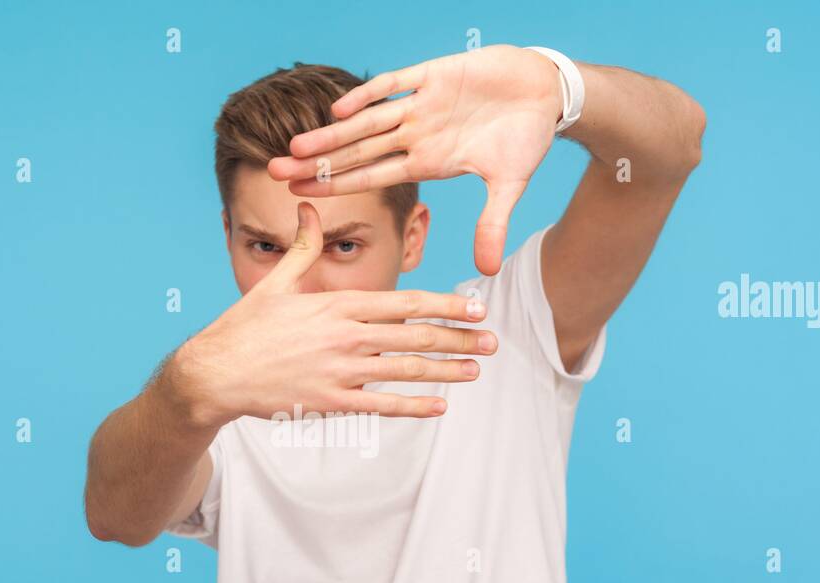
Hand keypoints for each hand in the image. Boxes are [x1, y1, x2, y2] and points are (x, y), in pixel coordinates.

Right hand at [168, 202, 496, 427]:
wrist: (215, 372)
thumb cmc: (245, 326)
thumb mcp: (276, 281)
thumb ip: (303, 246)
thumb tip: (310, 205)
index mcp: (337, 304)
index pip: (404, 303)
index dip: (446, 305)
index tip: (475, 306)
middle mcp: (345, 336)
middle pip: (415, 336)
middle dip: (459, 338)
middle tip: (492, 340)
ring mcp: (339, 371)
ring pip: (405, 370)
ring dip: (445, 370)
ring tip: (475, 370)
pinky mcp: (330, 402)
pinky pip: (381, 405)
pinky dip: (412, 406)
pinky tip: (438, 407)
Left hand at [267, 45, 562, 275]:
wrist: (547, 93)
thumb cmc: (525, 139)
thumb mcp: (507, 186)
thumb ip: (492, 225)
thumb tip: (487, 271)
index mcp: (425, 161)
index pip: (369, 177)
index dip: (334, 185)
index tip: (296, 196)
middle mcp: (415, 134)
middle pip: (355, 151)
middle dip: (316, 162)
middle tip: (272, 171)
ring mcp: (421, 105)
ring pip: (365, 123)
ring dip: (331, 135)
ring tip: (294, 147)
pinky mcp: (436, 74)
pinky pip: (395, 85)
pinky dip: (369, 96)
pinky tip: (339, 110)